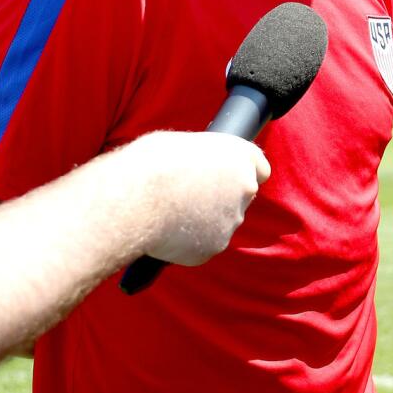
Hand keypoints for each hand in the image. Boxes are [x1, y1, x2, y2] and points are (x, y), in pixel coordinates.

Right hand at [125, 131, 270, 265]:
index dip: (242, 174)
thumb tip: (193, 169)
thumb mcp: (177, 146)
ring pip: (220, 224)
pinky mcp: (215, 246)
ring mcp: (232, 219)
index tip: (227, 180)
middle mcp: (244, 187)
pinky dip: (186, 244)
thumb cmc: (147, 165)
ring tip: (166, 215)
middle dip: (219, 201)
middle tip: (185, 200)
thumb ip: (199, 160)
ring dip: (201, 223)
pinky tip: (164, 233)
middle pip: (239, 198)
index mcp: (239, 155)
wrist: (132, 200)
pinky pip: (202, 246)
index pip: (260, 168)